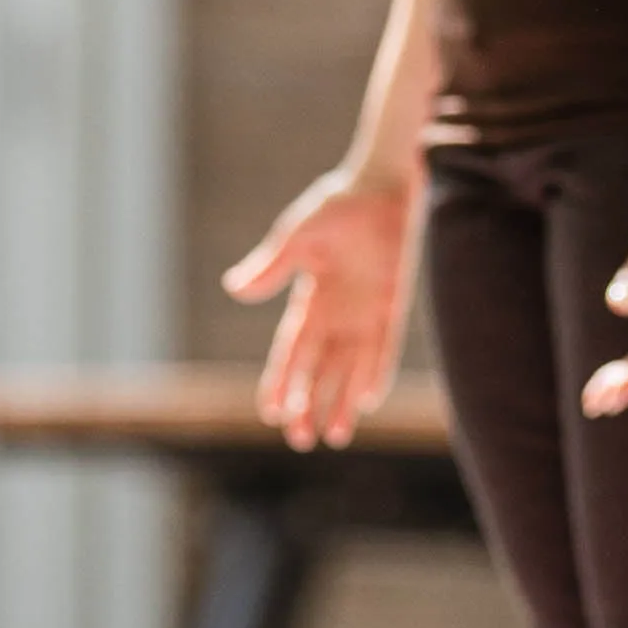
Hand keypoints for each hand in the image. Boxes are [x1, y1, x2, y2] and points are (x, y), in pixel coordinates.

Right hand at [221, 166, 416, 449]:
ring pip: (350, 370)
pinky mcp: (393, 307)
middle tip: (299, 441)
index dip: (281, 383)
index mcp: (309, 303)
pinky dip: (375, 373)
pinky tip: (368, 400)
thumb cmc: (336, 208)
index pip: (290, 353)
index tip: (270, 413)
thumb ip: (271, 267)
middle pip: (318, 371)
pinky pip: (383, 348)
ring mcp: (366, 314)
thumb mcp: (297, 238)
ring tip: (336, 437)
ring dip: (342, 402)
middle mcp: (337, 317)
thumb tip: (234, 289)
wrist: (382, 187)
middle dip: (308, 406)